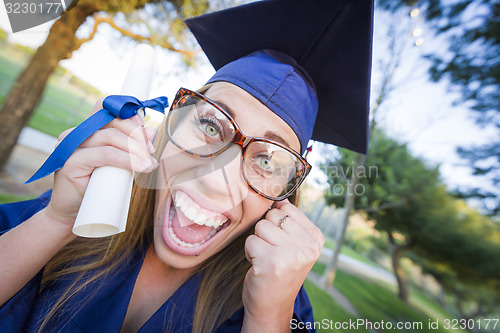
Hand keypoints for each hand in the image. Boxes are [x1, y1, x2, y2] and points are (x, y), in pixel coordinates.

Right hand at [44, 100, 157, 229]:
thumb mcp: (121, 163)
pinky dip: (126, 160)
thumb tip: (151, 130)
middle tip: (151, 151)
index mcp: (86, 131)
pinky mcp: (70, 162)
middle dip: (137, 135)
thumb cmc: (98, 187)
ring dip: (136, 149)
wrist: (74, 214)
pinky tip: (140, 167)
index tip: (145, 129)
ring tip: (149, 163)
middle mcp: (76, 134)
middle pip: (112, 122)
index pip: (105, 108)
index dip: (128, 114)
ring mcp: (70, 147)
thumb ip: (133, 146)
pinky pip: (105, 154)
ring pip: (110, 137)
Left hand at [242, 199, 323, 331]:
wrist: (272, 307)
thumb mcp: (295, 246)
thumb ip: (291, 223)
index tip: (281, 242)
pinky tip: (259, 266)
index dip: (277, 224)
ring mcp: (291, 254)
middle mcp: (307, 247)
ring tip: (265, 259)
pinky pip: (250, 241)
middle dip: (266, 233)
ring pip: (261, 227)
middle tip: (272, 253)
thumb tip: (281, 200)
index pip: (288, 209)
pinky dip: (249, 253)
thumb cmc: (280, 273)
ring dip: (257, 243)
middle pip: (273, 216)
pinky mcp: (271, 262)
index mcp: (316, 239)